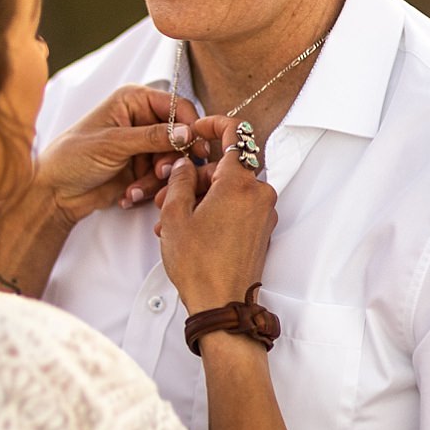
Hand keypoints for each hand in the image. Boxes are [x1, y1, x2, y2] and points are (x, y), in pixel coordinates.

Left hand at [35, 86, 218, 221]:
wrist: (55, 193)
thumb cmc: (72, 157)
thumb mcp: (113, 144)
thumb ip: (153, 137)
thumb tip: (188, 132)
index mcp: (133, 101)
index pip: (176, 106)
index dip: (190, 125)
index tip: (197, 147)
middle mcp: (142, 120)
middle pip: (181, 136)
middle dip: (171, 159)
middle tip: (161, 172)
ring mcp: (144, 146)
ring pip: (174, 160)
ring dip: (157, 179)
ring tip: (135, 189)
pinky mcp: (143, 169)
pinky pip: (163, 178)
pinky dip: (149, 189)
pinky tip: (128, 195)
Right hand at [154, 127, 277, 314]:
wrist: (222, 305)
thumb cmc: (198, 264)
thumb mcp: (175, 216)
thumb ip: (180, 180)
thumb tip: (186, 164)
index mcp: (239, 183)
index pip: (236, 134)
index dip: (214, 124)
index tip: (196, 129)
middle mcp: (259, 194)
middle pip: (225, 168)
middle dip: (194, 177)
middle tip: (165, 195)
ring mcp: (263, 214)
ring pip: (228, 190)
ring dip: (199, 198)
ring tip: (168, 221)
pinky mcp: (262, 231)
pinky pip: (237, 208)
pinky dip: (214, 211)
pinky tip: (188, 229)